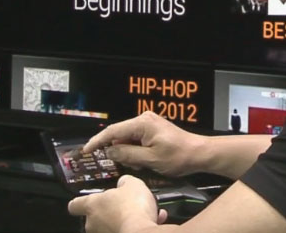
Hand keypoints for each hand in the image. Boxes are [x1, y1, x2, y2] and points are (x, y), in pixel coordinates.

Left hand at [67, 175, 167, 232]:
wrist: (142, 232)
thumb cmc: (132, 206)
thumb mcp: (132, 183)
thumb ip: (125, 181)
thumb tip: (123, 183)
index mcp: (92, 205)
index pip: (75, 205)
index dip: (80, 202)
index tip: (85, 200)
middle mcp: (94, 223)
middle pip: (95, 216)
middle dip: (110, 211)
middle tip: (124, 203)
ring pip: (114, 224)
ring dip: (127, 218)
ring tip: (145, 211)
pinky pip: (127, 231)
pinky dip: (137, 226)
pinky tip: (155, 220)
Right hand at [83, 111, 204, 176]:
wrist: (199, 153)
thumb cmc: (178, 156)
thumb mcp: (150, 160)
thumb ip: (128, 155)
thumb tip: (110, 151)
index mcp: (142, 123)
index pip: (113, 131)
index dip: (97, 141)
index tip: (86, 150)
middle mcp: (144, 119)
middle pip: (120, 135)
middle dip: (119, 151)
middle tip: (125, 165)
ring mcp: (149, 123)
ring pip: (128, 139)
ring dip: (129, 153)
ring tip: (142, 165)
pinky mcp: (153, 130)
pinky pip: (136, 140)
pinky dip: (136, 151)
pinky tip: (145, 161)